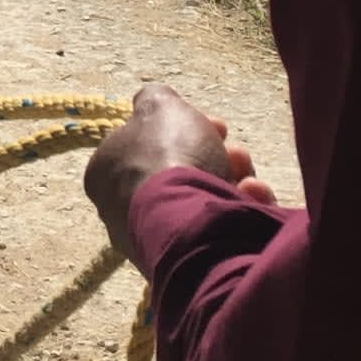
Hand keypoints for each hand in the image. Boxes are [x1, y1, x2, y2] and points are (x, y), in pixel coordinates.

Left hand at [83, 83, 276, 264]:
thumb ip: (154, 98)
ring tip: (250, 179)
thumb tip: (151, 100)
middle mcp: (123, 209)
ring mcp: (155, 240)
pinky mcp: (188, 263)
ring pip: (203, 201)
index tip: (217, 125)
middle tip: (237, 152)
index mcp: (106, 172)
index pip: (148, 145)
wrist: (191, 221)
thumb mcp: (161, 107)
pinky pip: (218, 229)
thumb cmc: (168, 157)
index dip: (186, 128)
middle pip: (181, 173)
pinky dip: (240, 210)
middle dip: (217, 156)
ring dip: (234, 182)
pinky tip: (254, 198)